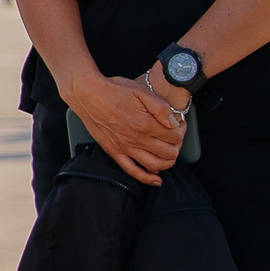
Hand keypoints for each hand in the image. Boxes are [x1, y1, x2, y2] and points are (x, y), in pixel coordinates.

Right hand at [65, 72, 183, 185]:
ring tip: (170, 152)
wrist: (87, 94)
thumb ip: (161, 108)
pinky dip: (147, 178)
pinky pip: (132, 171)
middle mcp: (136, 139)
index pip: (175, 136)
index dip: (182, 130)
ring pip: (155, 165)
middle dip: (177, 145)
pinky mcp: (114, 152)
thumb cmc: (114, 90)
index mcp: (145, 124)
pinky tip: (157, 179)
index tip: (180, 124)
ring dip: (168, 162)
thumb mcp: (142, 91)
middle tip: (176, 137)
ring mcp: (124, 148)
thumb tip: (174, 122)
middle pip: (169, 152)